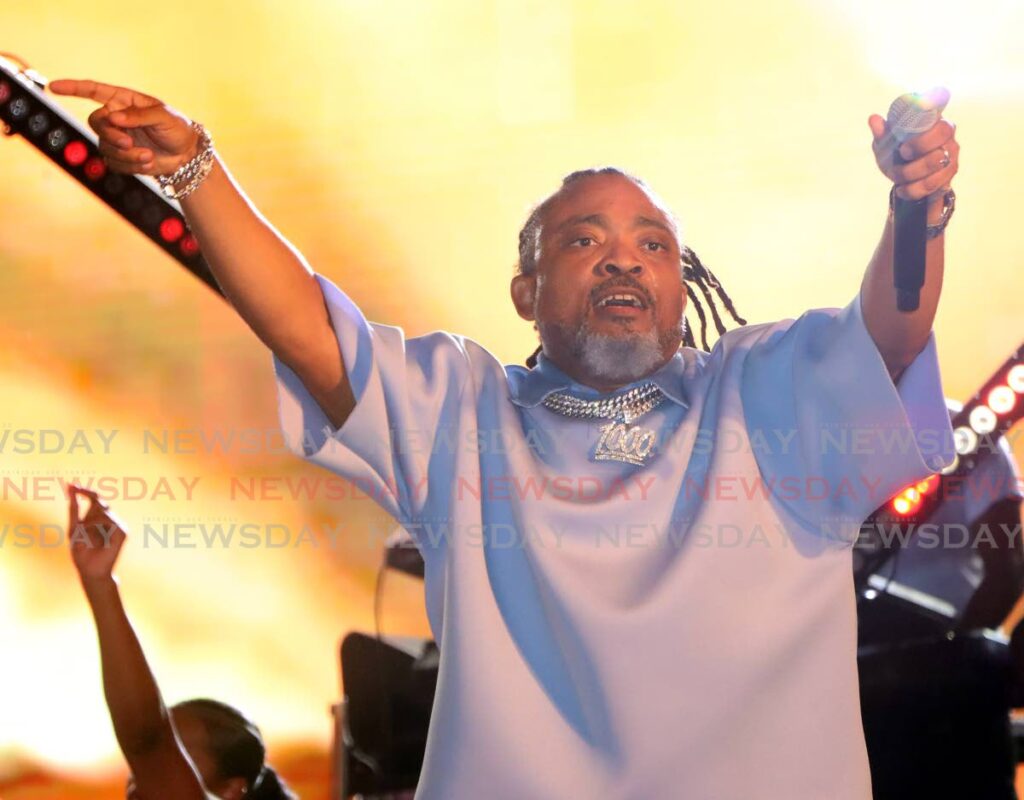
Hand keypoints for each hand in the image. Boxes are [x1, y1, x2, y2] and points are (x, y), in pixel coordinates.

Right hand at [48, 79, 199, 176]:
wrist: (187, 155)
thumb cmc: (177, 128)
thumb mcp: (163, 116)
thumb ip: (138, 115)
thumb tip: (114, 117)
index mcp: (124, 101)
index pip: (93, 91)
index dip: (73, 88)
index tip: (54, 86)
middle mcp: (116, 118)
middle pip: (96, 122)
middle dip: (110, 134)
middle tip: (128, 143)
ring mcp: (117, 138)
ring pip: (105, 146)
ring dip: (126, 154)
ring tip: (147, 155)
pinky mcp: (121, 157)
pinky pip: (114, 162)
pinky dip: (130, 165)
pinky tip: (147, 162)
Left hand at [67, 483, 126, 582]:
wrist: (90, 571)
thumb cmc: (81, 553)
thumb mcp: (73, 528)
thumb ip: (73, 509)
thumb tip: (70, 487)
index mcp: (97, 518)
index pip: (94, 498)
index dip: (84, 491)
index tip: (70, 485)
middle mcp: (110, 519)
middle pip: (99, 502)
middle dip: (86, 505)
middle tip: (75, 513)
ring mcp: (117, 525)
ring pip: (102, 511)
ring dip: (88, 522)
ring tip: (83, 537)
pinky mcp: (122, 532)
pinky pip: (108, 520)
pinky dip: (96, 526)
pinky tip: (91, 537)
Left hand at [868, 113, 958, 204]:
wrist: (903, 176)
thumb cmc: (896, 153)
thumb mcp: (886, 144)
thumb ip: (881, 132)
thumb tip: (874, 119)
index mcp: (936, 124)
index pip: (942, 129)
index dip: (922, 142)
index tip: (903, 149)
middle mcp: (948, 140)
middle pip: (939, 154)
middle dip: (915, 165)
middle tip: (900, 164)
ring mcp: (951, 158)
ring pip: (935, 173)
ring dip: (910, 177)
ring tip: (896, 176)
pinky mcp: (948, 176)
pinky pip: (932, 186)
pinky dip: (912, 190)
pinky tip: (902, 189)